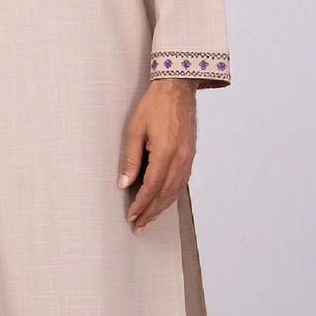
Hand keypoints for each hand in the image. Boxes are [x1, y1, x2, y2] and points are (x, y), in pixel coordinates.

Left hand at [117, 78, 197, 232]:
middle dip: (151, 213)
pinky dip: (172, 195)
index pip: (152, 187)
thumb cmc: (155, 105)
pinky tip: (164, 201)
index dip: (141, 204)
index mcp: (166, 151)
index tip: (131, 215)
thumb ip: (131, 159)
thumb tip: (124, 183)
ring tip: (150, 219)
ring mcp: (188, 157)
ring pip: (175, 191)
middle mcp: (181, 158)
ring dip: (162, 208)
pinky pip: (182, 182)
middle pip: (165, 194)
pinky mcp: (191, 155)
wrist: (177, 88)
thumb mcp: (135, 129)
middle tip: (139, 226)